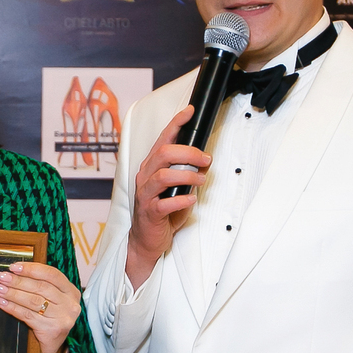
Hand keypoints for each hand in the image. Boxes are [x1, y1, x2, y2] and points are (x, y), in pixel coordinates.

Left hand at [0, 261, 79, 352]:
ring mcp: (62, 317)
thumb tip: (15, 272)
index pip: (51, 274)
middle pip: (41, 287)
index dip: (31, 269)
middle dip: (18, 281)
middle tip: (2, 277)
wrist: (52, 349)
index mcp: (71, 292)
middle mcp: (70, 304)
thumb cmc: (49, 320)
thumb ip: (40, 286)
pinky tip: (2, 303)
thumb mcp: (51, 301)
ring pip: (34, 301)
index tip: (14, 267)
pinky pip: (28, 315)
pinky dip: (13, 308)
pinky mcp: (52, 330)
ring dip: (13, 293)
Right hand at [126, 110, 210, 287]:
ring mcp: (145, 194)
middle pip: (164, 153)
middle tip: (206, 159)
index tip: (189, 112)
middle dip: (189, 153)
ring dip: (188, 176)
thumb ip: (189, 173)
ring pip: (164, 175)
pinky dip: (182, 200)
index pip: (162, 139)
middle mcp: (145, 176)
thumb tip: (205, 161)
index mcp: (151, 167)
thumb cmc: (162, 212)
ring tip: (201, 181)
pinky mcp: (149, 212)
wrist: (147, 240)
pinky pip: (165, 203)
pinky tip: (191, 200)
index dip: (175, 124)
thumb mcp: (178, 188)